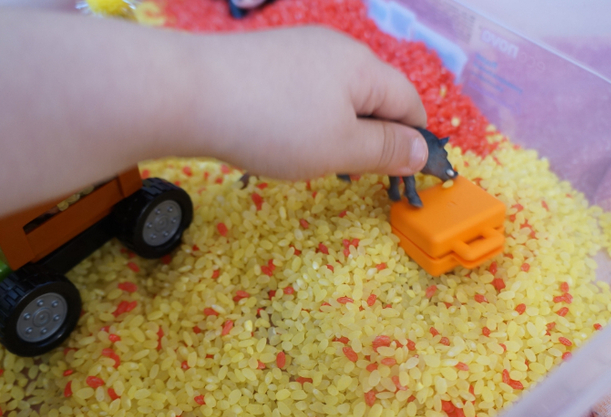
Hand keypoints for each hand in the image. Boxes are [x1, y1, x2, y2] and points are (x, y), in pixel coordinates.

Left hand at [183, 25, 428, 179]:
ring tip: (314, 159)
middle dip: (373, 137)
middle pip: (374, 95)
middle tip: (351, 172)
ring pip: (338, 95)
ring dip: (339, 130)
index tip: (403, 174)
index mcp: (364, 66)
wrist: (188, 94)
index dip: (415, 140)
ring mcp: (298, 49)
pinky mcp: (267, 59)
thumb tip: (422, 150)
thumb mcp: (341, 148)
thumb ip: (387, 150)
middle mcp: (336, 48)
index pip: (410, 102)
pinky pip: (305, 90)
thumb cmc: (274, 125)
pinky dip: (307, 118)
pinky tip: (283, 136)